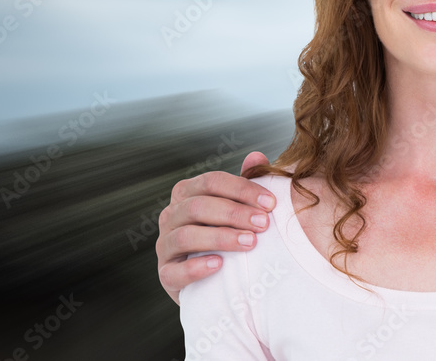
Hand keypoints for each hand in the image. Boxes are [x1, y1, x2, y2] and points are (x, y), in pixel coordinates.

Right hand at [156, 151, 274, 303]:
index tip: (270, 203)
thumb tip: (256, 157)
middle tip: (264, 224)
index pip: (211, 181)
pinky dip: (197, 267)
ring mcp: (165, 246)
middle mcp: (171, 216)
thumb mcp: (237, 208)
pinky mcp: (165, 275)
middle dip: (234, 213)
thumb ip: (244, 185)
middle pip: (198, 206)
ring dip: (221, 238)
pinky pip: (175, 271)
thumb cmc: (227, 233)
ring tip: (250, 243)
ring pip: (186, 235)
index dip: (242, 189)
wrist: (215, 278)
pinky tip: (219, 265)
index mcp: (187, 193)